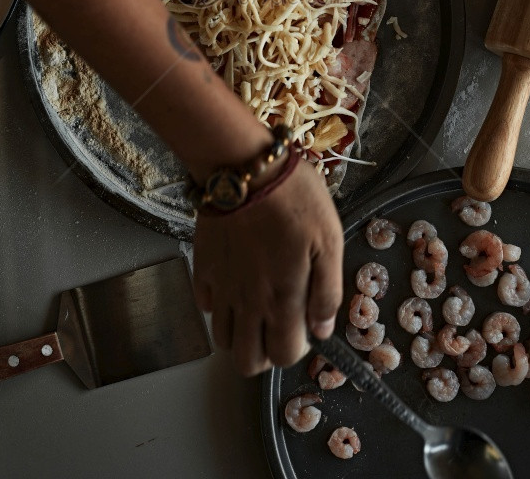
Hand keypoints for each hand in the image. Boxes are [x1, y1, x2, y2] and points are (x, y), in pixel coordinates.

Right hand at [192, 158, 343, 375]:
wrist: (245, 167)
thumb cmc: (293, 199)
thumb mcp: (329, 240)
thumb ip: (327, 291)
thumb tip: (322, 329)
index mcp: (282, 300)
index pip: (285, 356)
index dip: (297, 349)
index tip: (304, 326)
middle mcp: (247, 303)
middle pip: (246, 361)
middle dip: (265, 354)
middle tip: (278, 324)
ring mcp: (220, 287)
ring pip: (222, 339)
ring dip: (240, 333)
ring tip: (256, 307)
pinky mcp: (201, 266)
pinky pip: (204, 304)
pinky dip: (218, 304)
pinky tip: (234, 282)